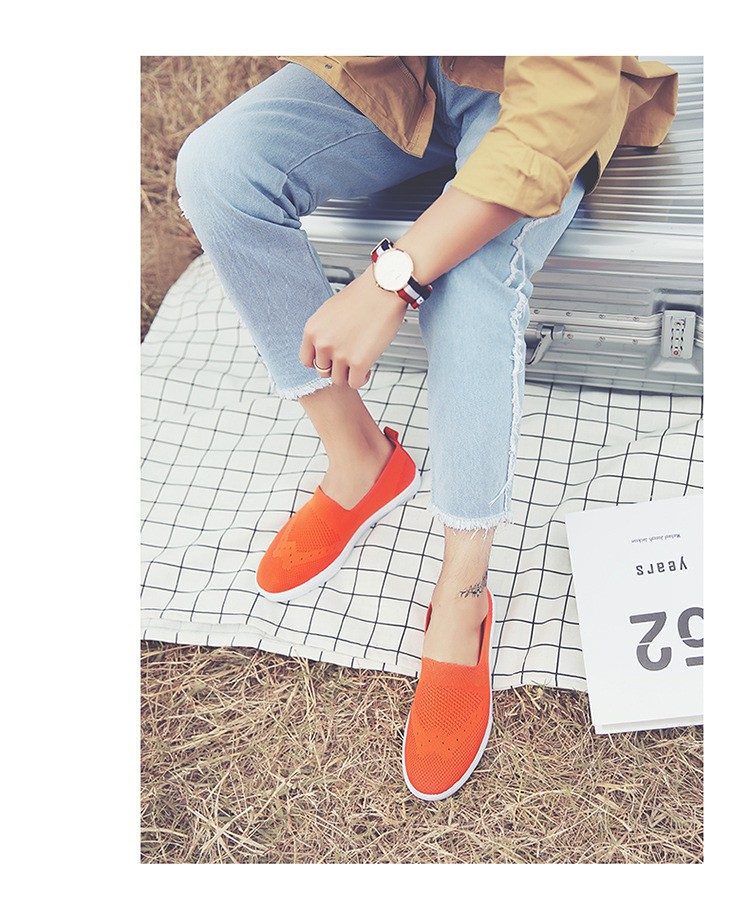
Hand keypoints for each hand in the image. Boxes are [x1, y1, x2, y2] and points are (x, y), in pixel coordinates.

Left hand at [300, 267, 407, 389]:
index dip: (321, 361)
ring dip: (349, 374)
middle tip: (348, 361)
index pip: (306, 360)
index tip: (332, 359)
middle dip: (336, 368)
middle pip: (322, 372)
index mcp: (312, 330)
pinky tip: (368, 368)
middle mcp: (322, 343)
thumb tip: (322, 349)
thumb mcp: (330, 311)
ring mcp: (340, 354)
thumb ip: (323, 332)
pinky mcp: (359, 362)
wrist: (384, 289)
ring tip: (359, 364)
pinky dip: (362, 379)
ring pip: (339, 380)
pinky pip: (355, 383)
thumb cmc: (362, 296)